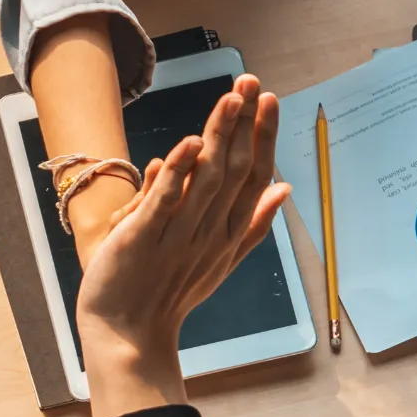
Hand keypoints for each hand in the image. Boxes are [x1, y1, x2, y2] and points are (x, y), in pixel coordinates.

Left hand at [74, 78, 289, 416]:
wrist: (129, 335)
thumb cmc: (170, 295)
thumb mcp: (221, 258)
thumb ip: (255, 223)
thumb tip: (287, 187)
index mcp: (229, 233)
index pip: (254, 176)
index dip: (263, 136)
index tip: (269, 100)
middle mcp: (210, 232)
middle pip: (236, 171)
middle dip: (245, 124)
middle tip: (252, 82)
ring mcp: (179, 236)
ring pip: (206, 180)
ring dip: (219, 136)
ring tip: (230, 98)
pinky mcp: (144, 240)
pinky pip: (164, 203)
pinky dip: (177, 174)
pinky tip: (189, 145)